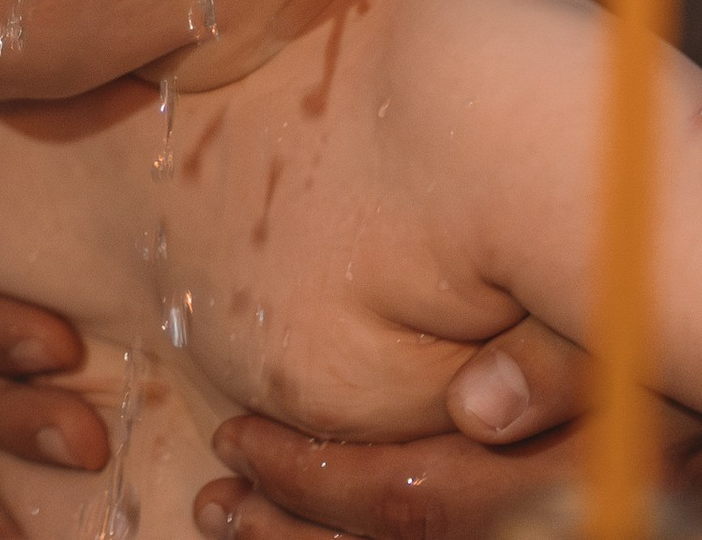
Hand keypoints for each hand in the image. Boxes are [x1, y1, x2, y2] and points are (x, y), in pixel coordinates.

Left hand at [193, 322, 701, 539]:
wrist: (681, 393)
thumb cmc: (635, 352)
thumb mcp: (617, 345)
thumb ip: (561, 368)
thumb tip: (479, 408)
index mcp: (556, 486)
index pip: (411, 499)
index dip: (312, 476)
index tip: (234, 436)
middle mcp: (543, 527)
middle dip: (290, 525)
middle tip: (212, 500)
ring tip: (227, 523)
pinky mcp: (535, 531)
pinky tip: (295, 539)